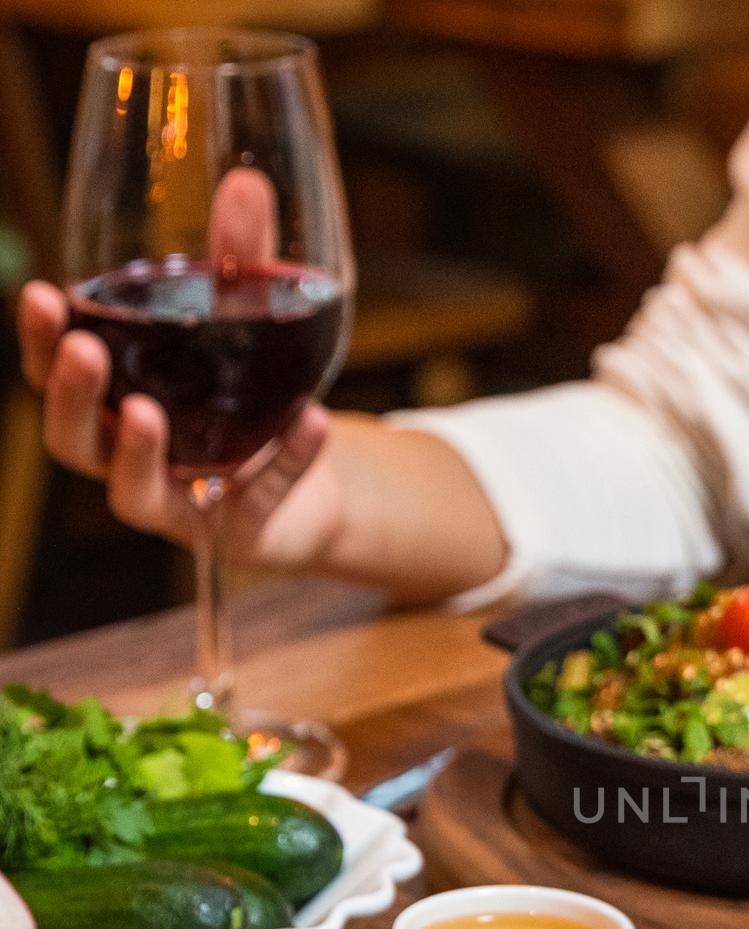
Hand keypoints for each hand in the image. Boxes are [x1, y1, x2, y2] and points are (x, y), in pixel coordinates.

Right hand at [16, 168, 344, 567]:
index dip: (38, 342)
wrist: (313, 483)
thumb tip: (246, 180)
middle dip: (69, 395)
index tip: (42, 296)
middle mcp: (131, 458)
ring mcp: (181, 503)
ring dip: (133, 452)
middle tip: (85, 352)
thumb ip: (241, 260)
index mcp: (110, 401)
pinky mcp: (239, 531)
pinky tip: (313, 421)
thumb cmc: (252, 397)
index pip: (51, 373)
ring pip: (133, 491)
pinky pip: (259, 499)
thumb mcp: (248, 323)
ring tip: (144, 411)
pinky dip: (288, 460)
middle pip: (72, 439)